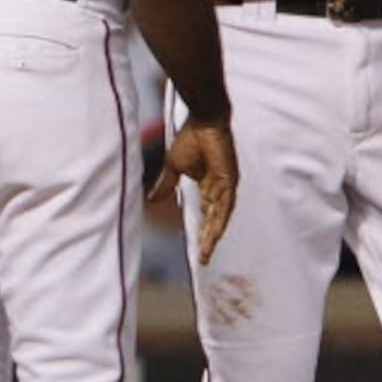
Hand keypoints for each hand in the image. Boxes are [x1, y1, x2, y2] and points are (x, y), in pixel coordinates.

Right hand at [154, 118, 237, 265]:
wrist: (202, 122)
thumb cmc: (191, 139)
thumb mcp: (174, 167)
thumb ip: (166, 185)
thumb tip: (151, 201)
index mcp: (208, 186)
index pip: (206, 214)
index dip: (202, 232)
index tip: (198, 250)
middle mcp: (218, 189)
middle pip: (214, 220)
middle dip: (208, 240)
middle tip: (203, 259)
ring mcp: (226, 186)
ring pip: (220, 217)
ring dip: (213, 235)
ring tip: (206, 252)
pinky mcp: (229, 181)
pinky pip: (225, 206)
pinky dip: (220, 220)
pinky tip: (214, 234)